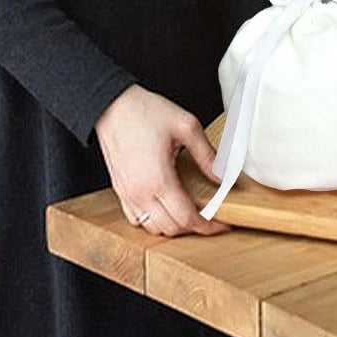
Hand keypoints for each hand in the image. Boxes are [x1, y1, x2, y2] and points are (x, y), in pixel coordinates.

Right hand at [94, 84, 228, 236]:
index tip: (222, 225)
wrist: (112, 107)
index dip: (208, 226)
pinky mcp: (120, 191)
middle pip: (170, 229)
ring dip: (173, 227)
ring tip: (192, 213)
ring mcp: (127, 195)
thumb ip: (207, 155)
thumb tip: (224, 177)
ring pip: (152, 228)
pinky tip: (167, 208)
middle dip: (193, 228)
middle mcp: (139, 193)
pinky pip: (137, 219)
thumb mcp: (187, 127)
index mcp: (158, 180)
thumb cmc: (146, 112)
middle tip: (212, 218)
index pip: (186, 218)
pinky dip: (154, 221)